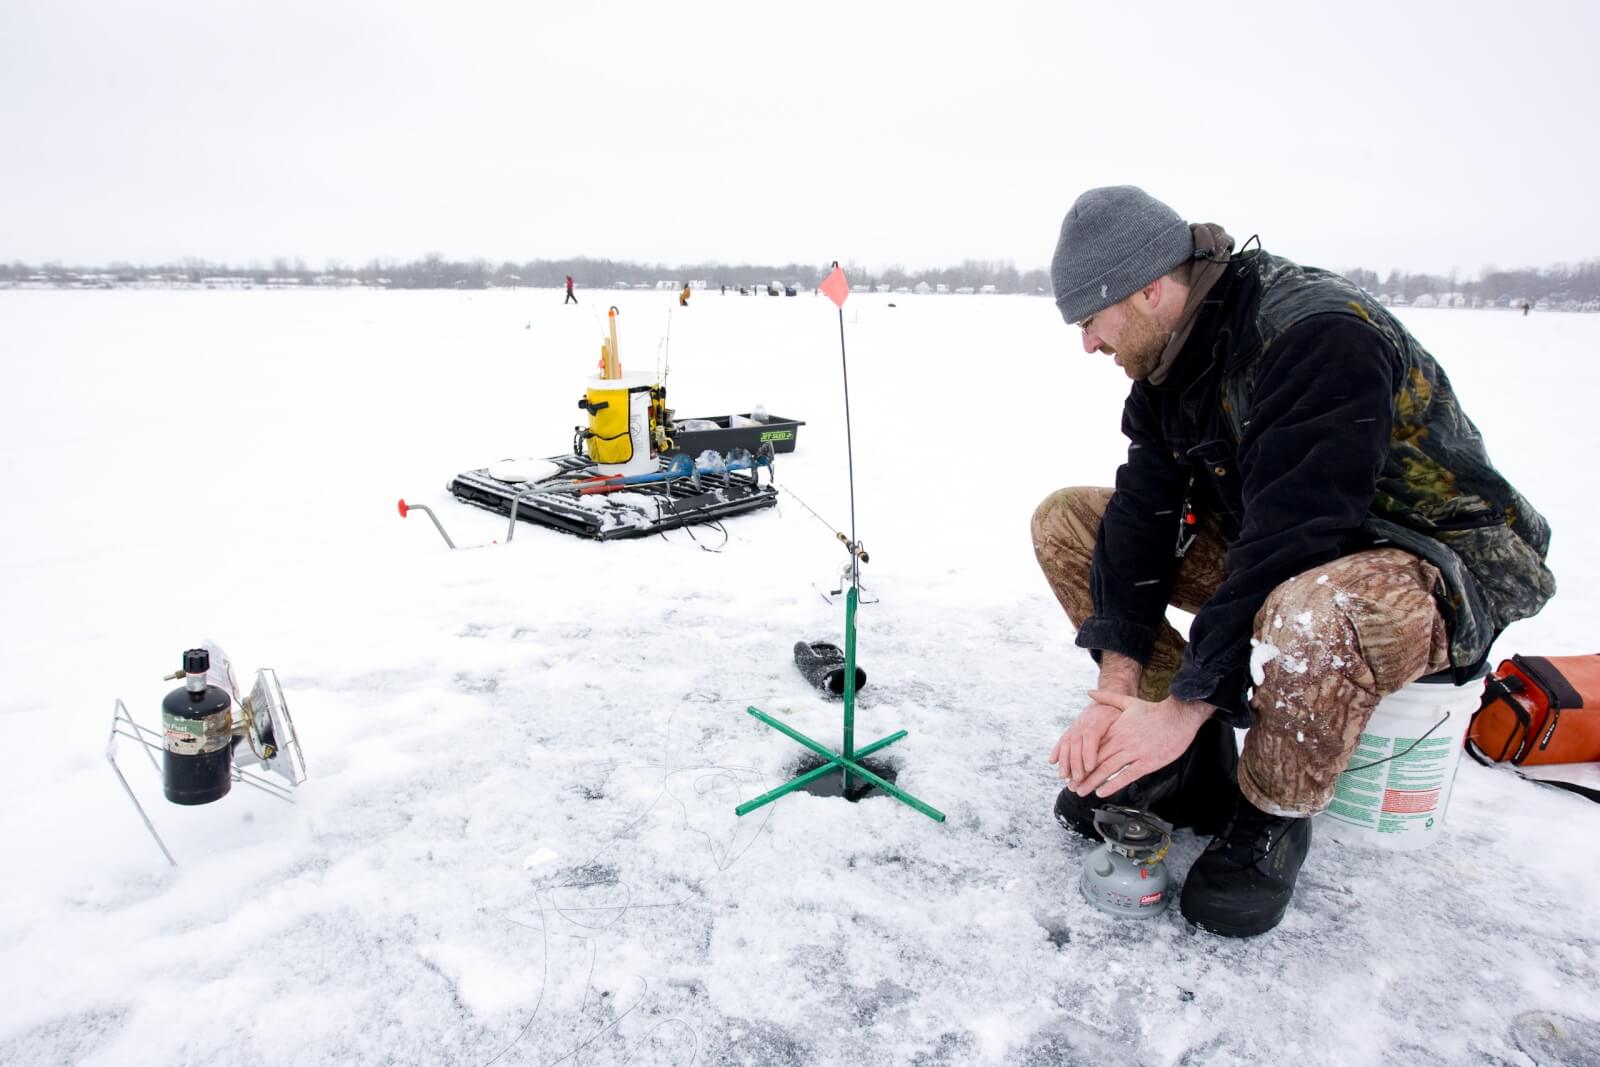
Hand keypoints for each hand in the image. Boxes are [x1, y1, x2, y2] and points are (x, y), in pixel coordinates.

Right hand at [1048, 696, 1123, 785]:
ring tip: (1063, 776)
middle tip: (1077, 779)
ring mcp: (1076, 725)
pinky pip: (1062, 739)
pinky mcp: (1071, 729)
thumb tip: (1121, 748)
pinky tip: (1052, 761)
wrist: (1108, 698)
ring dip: (1064, 760)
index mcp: (1099, 718)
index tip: (1089, 768)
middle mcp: (1084, 721)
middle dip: (1075, 762)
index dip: (1089, 752)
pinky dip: (1056, 751)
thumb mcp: (1124, 716)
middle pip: (1076, 742)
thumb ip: (1120, 730)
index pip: (1091, 736)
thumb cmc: (1119, 712)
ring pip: (1067, 742)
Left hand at [1069, 690, 1211, 797]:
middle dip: (1082, 774)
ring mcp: (1135, 752)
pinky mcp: (1148, 762)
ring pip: (1109, 769)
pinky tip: (1102, 792)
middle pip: (1097, 760)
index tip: (1069, 767)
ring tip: (1081, 791)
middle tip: (1070, 785)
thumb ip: (1108, 697)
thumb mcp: (1129, 702)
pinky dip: (1113, 785)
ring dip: (1093, 781)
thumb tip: (1089, 692)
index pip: (1092, 745)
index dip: (1079, 757)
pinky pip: (1127, 776)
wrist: (1179, 716)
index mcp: (1116, 729)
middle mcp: (1123, 741)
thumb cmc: (1154, 711)